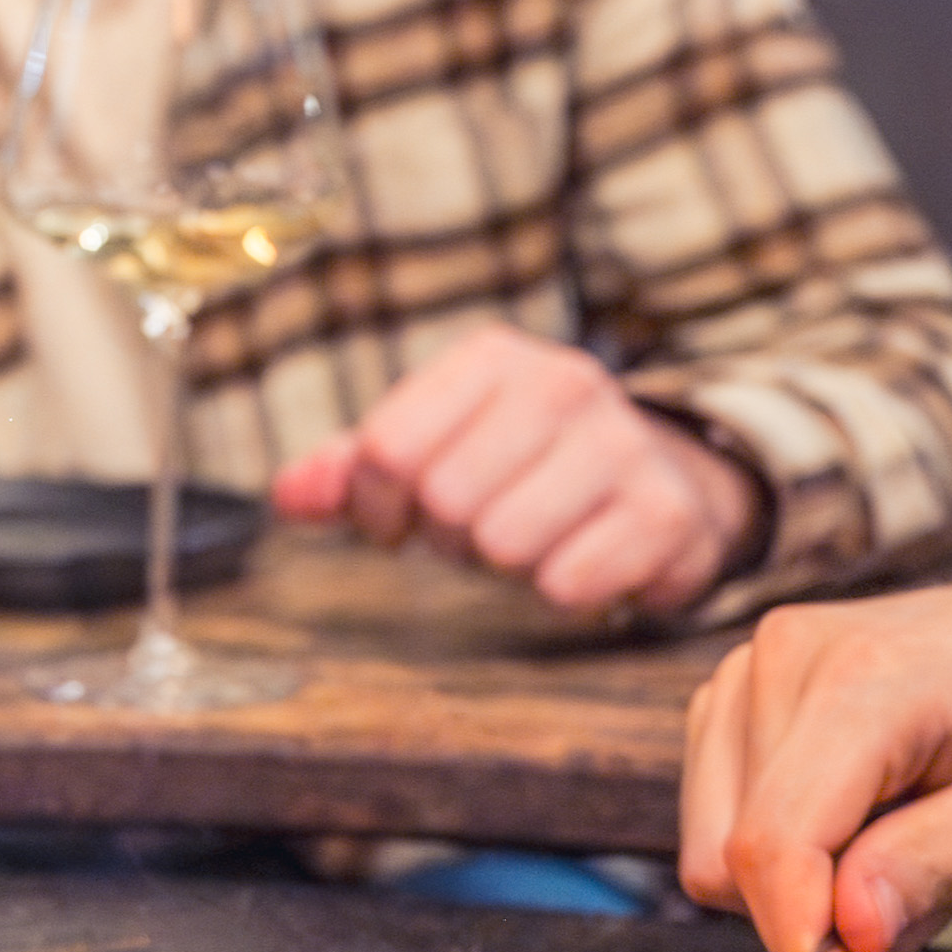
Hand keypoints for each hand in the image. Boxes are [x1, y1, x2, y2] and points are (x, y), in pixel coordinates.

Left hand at [270, 329, 762, 616]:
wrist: (664, 483)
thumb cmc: (523, 471)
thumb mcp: (434, 452)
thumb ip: (351, 471)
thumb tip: (287, 495)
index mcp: (492, 360)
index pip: (387, 447)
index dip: (381, 505)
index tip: (406, 518)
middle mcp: (562, 384)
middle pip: (444, 498)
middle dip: (448, 538)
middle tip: (480, 533)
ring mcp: (621, 443)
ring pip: (504, 542)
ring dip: (506, 568)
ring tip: (533, 543)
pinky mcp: (664, 512)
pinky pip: (568, 581)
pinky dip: (563, 591)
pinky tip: (582, 562)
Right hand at [678, 526, 951, 951]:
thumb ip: (939, 869)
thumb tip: (846, 934)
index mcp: (866, 678)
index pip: (775, 845)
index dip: (807, 947)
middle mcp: (783, 659)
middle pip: (732, 857)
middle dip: (813, 922)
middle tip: (912, 925)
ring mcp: (750, 669)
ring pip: (714, 848)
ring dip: (797, 887)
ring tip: (899, 852)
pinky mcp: (737, 692)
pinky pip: (722, 819)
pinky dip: (786, 853)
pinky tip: (863, 823)